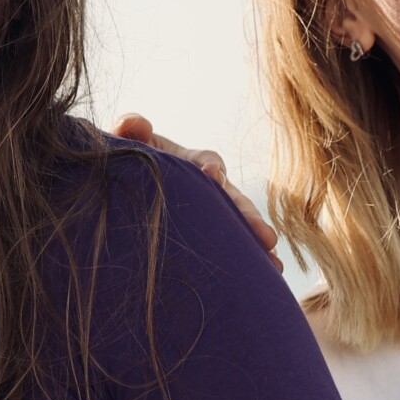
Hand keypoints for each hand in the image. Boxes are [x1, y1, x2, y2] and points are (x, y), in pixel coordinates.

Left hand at [110, 114, 281, 271]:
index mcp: (188, 161)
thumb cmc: (129, 160)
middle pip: (233, 199)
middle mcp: (208, 187)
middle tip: (266, 237)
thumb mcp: (128, 143)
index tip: (211, 175)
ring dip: (256, 243)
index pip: (207, 161)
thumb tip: (134, 123)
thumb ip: (129, 129)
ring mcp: (211, 213)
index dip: (211, 168)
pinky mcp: (208, 235)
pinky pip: (233, 246)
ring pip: (239, 226)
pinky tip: (266, 277)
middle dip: (248, 217)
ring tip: (273, 264)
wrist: (126, 186)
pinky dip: (250, 259)